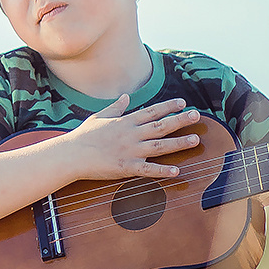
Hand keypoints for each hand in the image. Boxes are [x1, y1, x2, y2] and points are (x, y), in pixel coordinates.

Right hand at [58, 94, 202, 180]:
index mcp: (125, 122)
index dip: (168, 107)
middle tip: (197, 116)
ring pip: (159, 145)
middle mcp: (131, 134)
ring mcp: (130, 151)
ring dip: (178, 143)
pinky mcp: (126, 167)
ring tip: (195, 140)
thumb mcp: (99, 117)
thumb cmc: (83, 136)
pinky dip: (162, 171)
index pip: (151, 111)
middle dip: (180, 120)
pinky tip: (176, 171)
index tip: (183, 103)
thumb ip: (116, 107)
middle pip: (161, 126)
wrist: (71, 154)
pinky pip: (148, 169)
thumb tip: (127, 96)